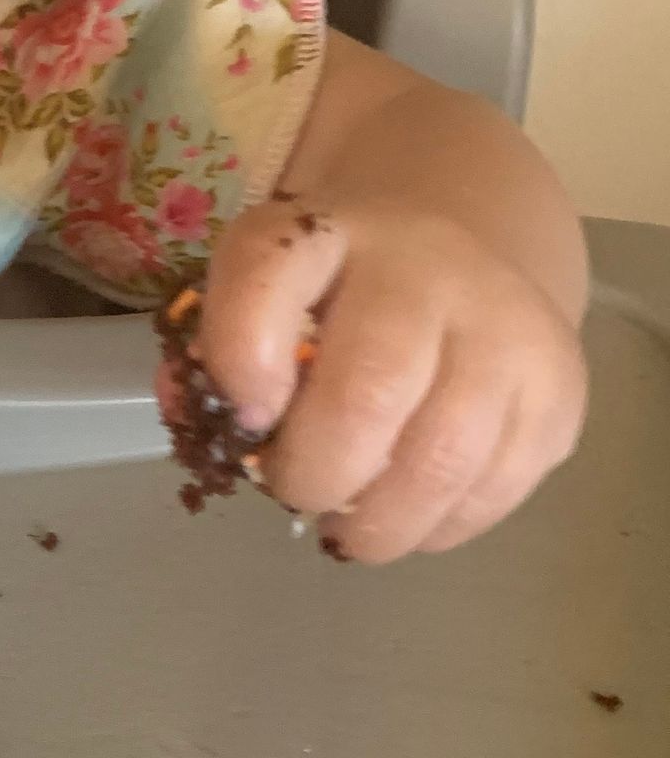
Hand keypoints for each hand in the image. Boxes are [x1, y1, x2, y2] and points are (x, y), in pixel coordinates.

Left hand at [193, 195, 586, 562]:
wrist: (457, 245)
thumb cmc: (334, 286)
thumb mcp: (264, 286)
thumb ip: (214, 351)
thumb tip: (199, 425)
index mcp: (323, 231)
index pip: (268, 268)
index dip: (240, 355)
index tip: (239, 415)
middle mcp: (424, 265)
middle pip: (368, 390)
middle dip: (315, 471)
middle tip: (293, 490)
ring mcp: (506, 324)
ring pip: (443, 456)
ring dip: (379, 520)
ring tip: (345, 527)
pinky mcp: (559, 387)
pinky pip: (497, 486)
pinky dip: (439, 525)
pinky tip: (406, 516)